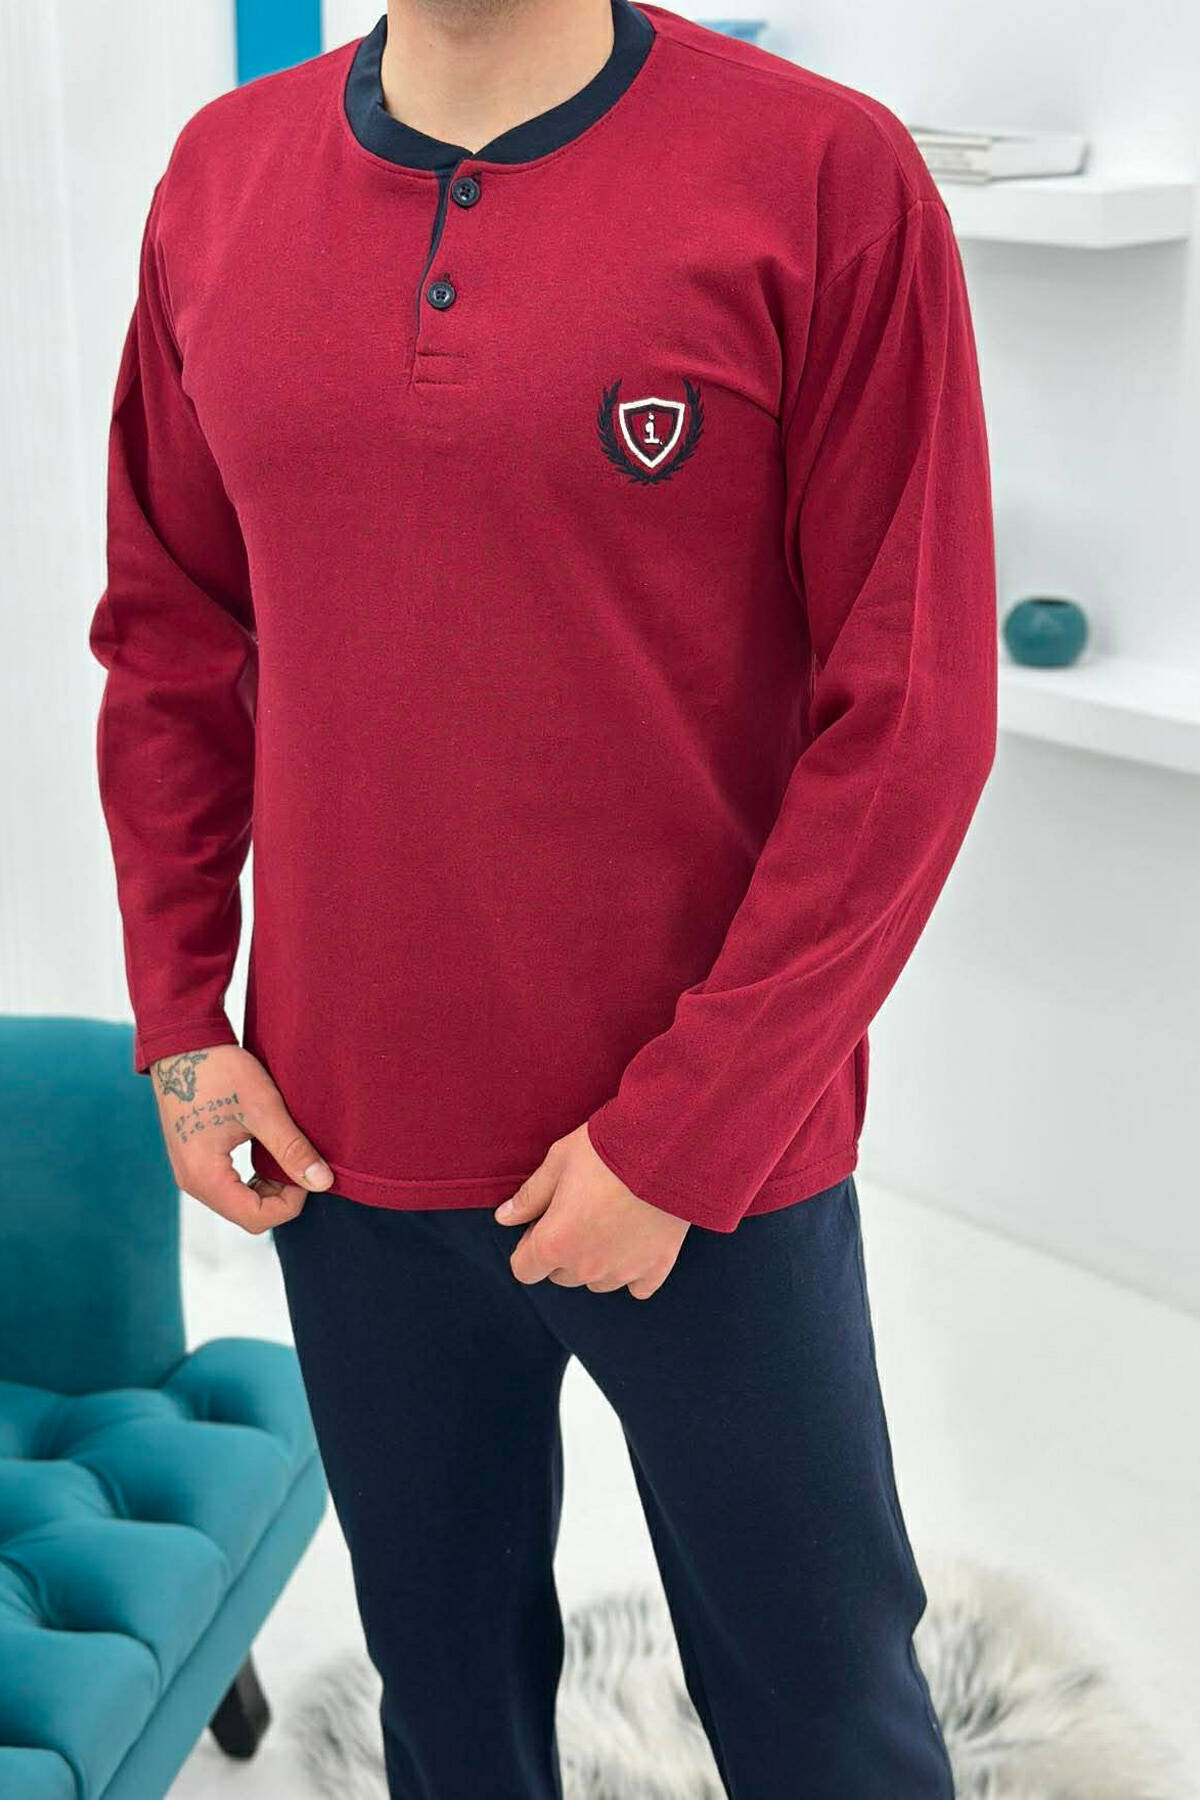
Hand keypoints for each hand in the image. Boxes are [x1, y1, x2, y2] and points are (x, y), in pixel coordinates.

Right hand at [150, 1043, 333, 1233]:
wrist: (183, 1045)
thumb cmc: (218, 1071)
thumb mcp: (263, 1109)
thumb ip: (292, 1149)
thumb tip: (323, 1182)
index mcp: (204, 1177)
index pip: (256, 1218)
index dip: (290, 1202)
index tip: (307, 1170)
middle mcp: (193, 1182)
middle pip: (248, 1214)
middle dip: (281, 1196)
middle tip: (300, 1161)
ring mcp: (191, 1172)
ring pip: (240, 1201)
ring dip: (269, 1187)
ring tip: (287, 1154)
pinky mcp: (195, 1160)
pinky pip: (229, 1186)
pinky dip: (254, 1177)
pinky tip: (269, 1153)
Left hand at [496, 1123, 688, 1298]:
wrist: (666, 1147)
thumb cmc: (605, 1150)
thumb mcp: (557, 1163)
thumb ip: (530, 1197)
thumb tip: (504, 1218)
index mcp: (554, 1243)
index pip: (524, 1269)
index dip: (530, 1245)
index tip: (544, 1220)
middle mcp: (586, 1267)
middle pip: (561, 1276)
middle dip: (563, 1251)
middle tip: (579, 1212)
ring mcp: (622, 1271)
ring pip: (597, 1282)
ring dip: (596, 1260)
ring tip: (610, 1221)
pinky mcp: (656, 1267)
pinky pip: (637, 1286)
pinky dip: (633, 1270)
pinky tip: (636, 1241)